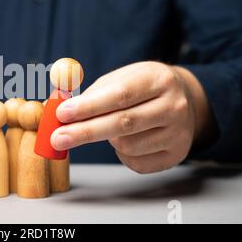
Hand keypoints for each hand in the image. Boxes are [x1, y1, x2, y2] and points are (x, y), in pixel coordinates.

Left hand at [51, 61, 212, 173]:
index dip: (89, 106)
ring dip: (107, 139)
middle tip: (57, 138)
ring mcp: (178, 133)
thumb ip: (91, 94)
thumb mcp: (121, 79)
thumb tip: (56, 110)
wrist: (184, 101)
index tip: (62, 114)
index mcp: (159, 80)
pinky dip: (122, 154)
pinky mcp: (175, 155)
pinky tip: (128, 139)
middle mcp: (174, 106)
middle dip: (85, 132)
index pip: (120, 95)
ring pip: (126, 145)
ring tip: (111, 126)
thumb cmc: (142, 88)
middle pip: (123, 123)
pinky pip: (135, 162)